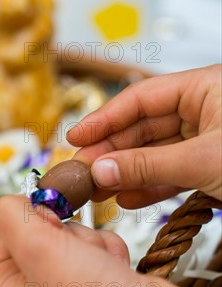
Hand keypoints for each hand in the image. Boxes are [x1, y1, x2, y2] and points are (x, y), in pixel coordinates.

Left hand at [0, 195, 220, 286]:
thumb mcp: (34, 245)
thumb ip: (9, 213)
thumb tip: (13, 200)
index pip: (1, 230)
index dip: (26, 218)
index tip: (48, 223)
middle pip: (38, 228)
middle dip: (64, 232)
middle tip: (74, 251)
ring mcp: (67, 284)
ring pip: (71, 232)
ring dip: (89, 240)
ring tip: (99, 265)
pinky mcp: (97, 278)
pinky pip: (96, 242)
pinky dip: (108, 249)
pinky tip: (115, 269)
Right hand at [68, 65, 221, 207]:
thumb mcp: (205, 160)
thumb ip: (149, 165)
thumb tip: (102, 170)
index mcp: (207, 89)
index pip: (141, 98)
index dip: (105, 119)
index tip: (77, 137)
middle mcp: (206, 111)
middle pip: (143, 128)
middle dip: (111, 153)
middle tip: (83, 171)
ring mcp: (210, 140)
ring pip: (155, 154)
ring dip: (125, 174)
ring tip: (98, 189)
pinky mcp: (213, 168)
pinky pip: (173, 174)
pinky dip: (150, 187)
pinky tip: (126, 197)